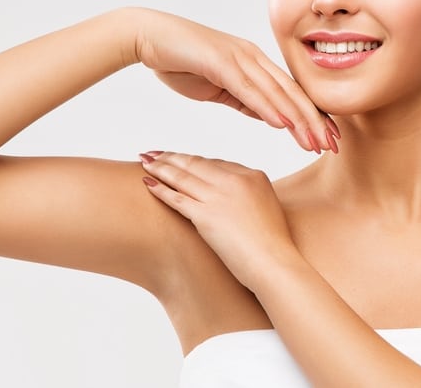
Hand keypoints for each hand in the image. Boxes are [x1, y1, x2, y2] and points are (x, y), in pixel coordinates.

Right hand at [133, 9, 338, 152]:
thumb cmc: (180, 61)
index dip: (311, 116)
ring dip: (297, 118)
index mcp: (254, 64)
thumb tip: (269, 117)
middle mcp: (252, 58)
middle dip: (314, 120)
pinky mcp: (220, 61)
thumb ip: (243, 99)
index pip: (290, 94)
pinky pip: (248, 88)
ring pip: (275, 91)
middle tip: (332, 145)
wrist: (149, 36)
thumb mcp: (218, 87)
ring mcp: (238, 58)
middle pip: (291, 93)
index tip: (328, 139)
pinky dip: (267, 106)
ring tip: (314, 140)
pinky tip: (281, 123)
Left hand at [139, 151, 300, 288]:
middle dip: (173, 157)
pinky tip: (147, 182)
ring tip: (145, 161)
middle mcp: (235, 181)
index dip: (194, 160)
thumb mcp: (267, 209)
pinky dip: (160, 189)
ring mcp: (219, 197)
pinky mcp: (206, 216)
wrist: (275, 266)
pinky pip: (177, 198)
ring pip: (183, 177)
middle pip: (197, 163)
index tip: (181, 158)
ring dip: (161, 167)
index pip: (216, 163)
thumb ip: (249, 197)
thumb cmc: (274, 246)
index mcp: (253, 176)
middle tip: (155, 153)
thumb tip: (234, 200)